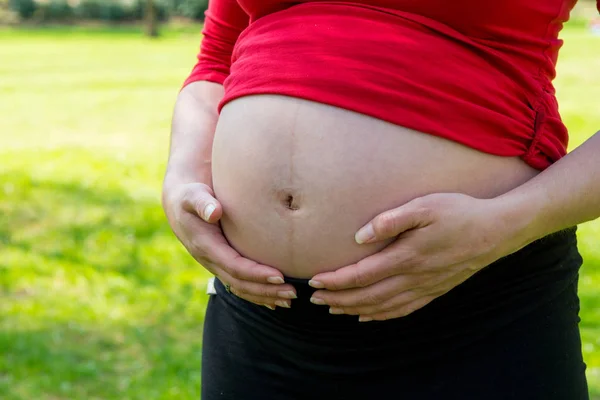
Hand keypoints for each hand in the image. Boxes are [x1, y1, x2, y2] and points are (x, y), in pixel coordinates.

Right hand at [162, 180, 296, 308]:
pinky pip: (239, 284)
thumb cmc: (190, 195)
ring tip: (289, 301)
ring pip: (240, 288)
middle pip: (240, 283)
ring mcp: (215, 265)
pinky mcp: (222, 264)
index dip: (256, 273)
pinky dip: (257, 294)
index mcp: (205, 246)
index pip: (234, 266)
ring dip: (265, 296)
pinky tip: (275, 300)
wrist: (179, 203)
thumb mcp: (192, 195)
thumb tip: (215, 212)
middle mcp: (210, 260)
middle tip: (293, 292)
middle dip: (266, 290)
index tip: (279, 276)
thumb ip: (203, 203)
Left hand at [309, 193, 523, 320]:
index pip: (362, 274)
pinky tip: (369, 316)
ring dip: (355, 309)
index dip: (336, 280)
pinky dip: (381, 316)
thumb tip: (359, 237)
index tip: (315, 281)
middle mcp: (414, 278)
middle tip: (315, 300)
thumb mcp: (425, 206)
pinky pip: (403, 310)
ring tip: (334, 309)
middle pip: (368, 296)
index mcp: (407, 256)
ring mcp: (425, 287)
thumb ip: (390, 220)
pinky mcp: (435, 290)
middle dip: (339, 299)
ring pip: (383, 306)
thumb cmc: (458, 212)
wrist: (496, 230)